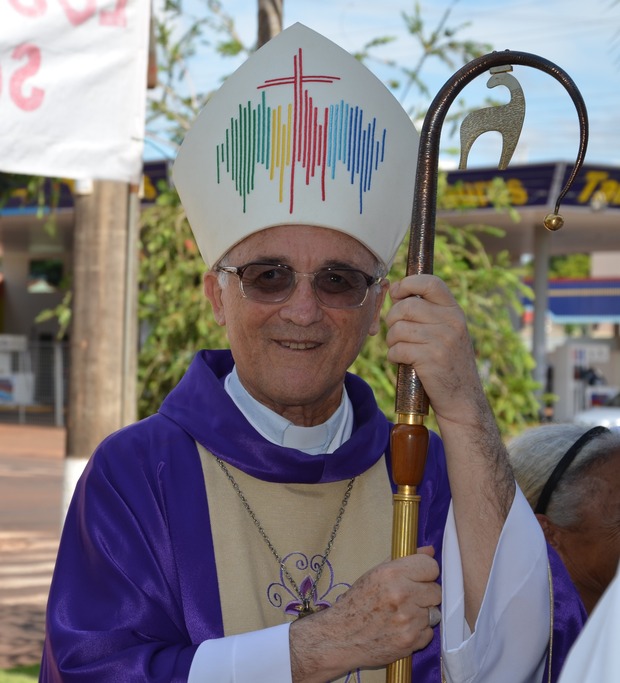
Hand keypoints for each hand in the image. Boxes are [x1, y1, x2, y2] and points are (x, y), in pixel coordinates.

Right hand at [289, 547, 440, 682]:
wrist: (341, 636)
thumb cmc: (356, 602)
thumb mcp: (375, 574)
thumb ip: (404, 561)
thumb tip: (429, 550)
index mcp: (392, 573)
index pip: (431, 566)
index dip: (426, 572)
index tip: (419, 577)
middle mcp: (402, 595)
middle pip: (436, 591)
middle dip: (425, 594)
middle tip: (409, 597)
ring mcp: (408, 620)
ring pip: (434, 613)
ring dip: (422, 614)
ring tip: (402, 614)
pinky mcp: (410, 641)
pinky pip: (428, 632)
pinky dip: (418, 631)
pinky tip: (401, 628)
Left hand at [385, 274, 483, 425]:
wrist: (462, 399)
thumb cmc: (447, 363)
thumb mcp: (447, 332)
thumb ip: (428, 312)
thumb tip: (395, 292)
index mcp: (454, 311)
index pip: (430, 282)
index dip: (407, 284)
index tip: (397, 294)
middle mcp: (451, 322)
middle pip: (406, 307)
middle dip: (392, 320)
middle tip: (396, 334)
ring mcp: (442, 340)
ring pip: (398, 329)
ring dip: (391, 341)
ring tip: (400, 350)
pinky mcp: (430, 358)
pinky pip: (397, 349)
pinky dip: (393, 356)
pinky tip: (401, 361)